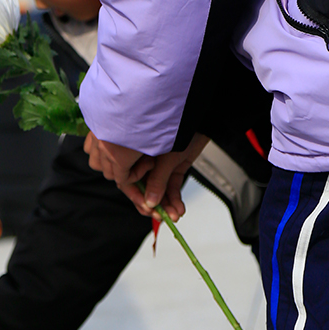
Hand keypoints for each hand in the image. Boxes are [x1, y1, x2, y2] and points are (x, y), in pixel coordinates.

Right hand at [84, 131, 208, 220]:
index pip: (126, 181)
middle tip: (160, 215)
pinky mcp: (174, 166)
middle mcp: (143, 159)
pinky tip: (179, 207)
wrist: (202, 114)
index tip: (146, 209)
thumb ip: (156, 180)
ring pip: (157, 189)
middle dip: (152, 204)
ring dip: (166, 204)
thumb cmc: (177, 123)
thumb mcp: (165, 156)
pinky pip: (171, 184)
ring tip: (174, 214)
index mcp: (129, 151)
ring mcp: (158, 163)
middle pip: (142, 188)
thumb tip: (150, 203)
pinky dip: (175, 197)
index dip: (136, 197)